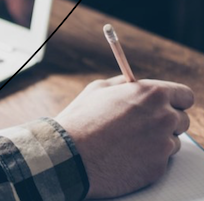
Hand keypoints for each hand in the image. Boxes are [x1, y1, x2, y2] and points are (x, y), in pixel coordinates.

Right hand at [55, 76, 194, 198]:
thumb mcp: (98, 89)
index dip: (174, 101)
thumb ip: (123, 85)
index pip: (185, 96)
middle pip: (182, 120)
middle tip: (143, 126)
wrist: (68, 153)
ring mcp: (163, 145)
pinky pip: (160, 161)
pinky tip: (124, 156)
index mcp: (152, 94)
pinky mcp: (158, 167)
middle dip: (166, 122)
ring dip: (157, 142)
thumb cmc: (81, 120)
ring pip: (172, 142)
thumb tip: (132, 84)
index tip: (167, 106)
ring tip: (127, 143)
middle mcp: (164, 117)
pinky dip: (146, 159)